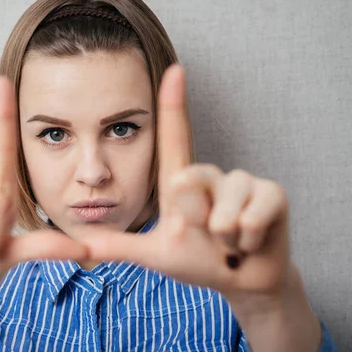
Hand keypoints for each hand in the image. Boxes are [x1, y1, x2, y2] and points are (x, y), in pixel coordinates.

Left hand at [82, 65, 291, 300]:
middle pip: (193, 180)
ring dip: (224, 238)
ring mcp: (244, 182)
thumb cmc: (195, 261)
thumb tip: (78, 246)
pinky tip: (250, 244)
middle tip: (207, 238)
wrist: (241, 283)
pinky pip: (254, 217)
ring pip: (225, 208)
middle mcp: (212, 175)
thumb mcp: (154, 255)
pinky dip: (249, 240)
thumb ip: (118, 247)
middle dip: (197, 222)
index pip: (174, 137)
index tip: (173, 68)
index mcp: (182, 182)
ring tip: (229, 244)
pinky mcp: (273, 194)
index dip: (173, 104)